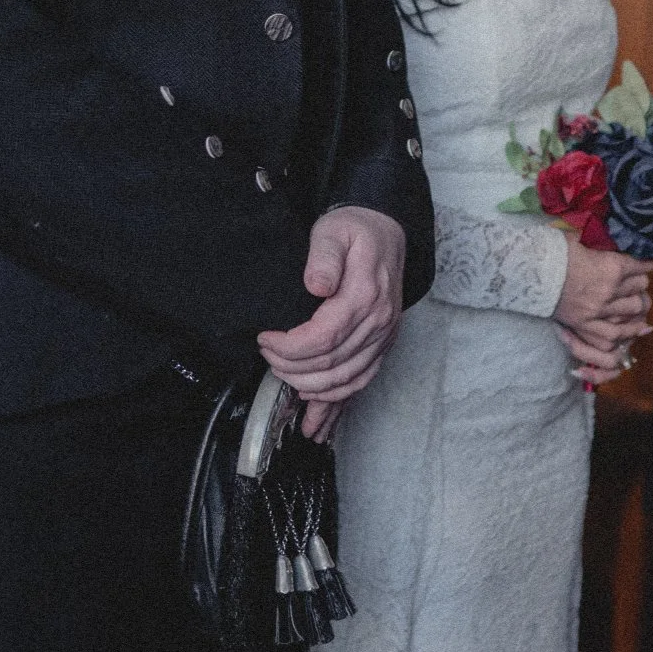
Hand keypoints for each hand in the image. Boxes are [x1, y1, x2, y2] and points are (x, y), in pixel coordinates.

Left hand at [259, 206, 406, 436]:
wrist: (387, 233)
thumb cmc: (355, 232)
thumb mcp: (334, 231)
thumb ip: (323, 255)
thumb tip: (315, 285)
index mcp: (364, 296)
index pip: (323, 338)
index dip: (289, 347)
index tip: (265, 339)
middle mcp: (378, 322)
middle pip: (331, 365)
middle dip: (292, 368)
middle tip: (267, 356)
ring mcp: (382, 337)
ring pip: (346, 381)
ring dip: (311, 390)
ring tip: (284, 383)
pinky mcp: (381, 346)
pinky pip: (361, 383)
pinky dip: (337, 404)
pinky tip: (318, 420)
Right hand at [554, 235, 651, 386]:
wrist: (528, 273)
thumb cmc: (552, 251)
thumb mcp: (578, 238)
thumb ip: (596, 240)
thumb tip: (604, 235)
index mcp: (611, 266)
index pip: (638, 267)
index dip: (644, 265)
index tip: (645, 265)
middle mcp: (609, 289)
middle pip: (638, 288)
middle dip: (641, 283)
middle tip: (639, 281)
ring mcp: (598, 310)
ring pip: (632, 309)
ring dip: (638, 303)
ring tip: (638, 300)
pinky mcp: (585, 324)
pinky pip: (614, 334)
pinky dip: (629, 332)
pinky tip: (640, 328)